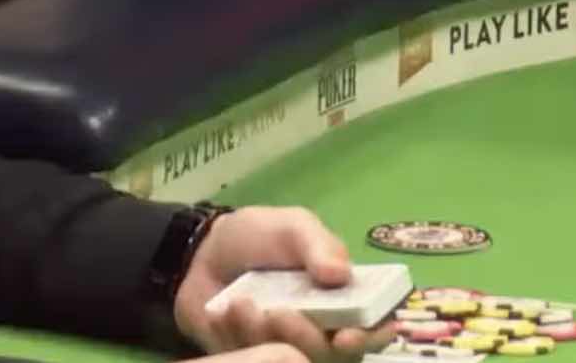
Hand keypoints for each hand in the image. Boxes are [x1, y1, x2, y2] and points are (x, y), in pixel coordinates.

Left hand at [172, 207, 391, 362]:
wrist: (201, 252)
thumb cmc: (258, 236)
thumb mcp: (292, 227)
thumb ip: (320, 246)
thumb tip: (342, 275)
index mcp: (343, 296)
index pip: (374, 326)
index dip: (369, 337)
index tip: (345, 338)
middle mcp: (321, 328)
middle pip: (331, 354)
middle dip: (305, 337)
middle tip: (278, 313)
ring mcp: (285, 346)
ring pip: (292, 360)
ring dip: (264, 335)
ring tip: (241, 303)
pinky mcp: (252, 356)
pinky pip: (254, 362)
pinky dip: (237, 338)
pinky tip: (223, 312)